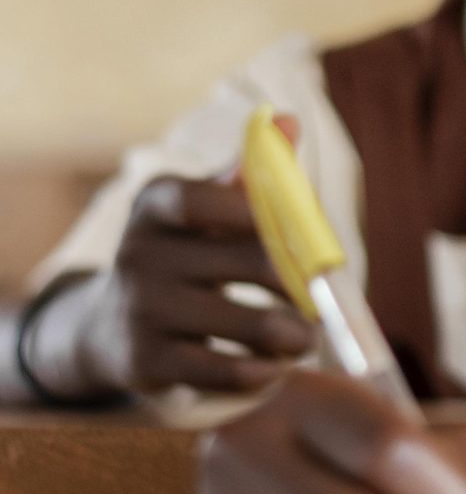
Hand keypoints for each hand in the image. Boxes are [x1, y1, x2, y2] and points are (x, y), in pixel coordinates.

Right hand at [80, 171, 313, 394]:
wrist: (107, 326)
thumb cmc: (185, 254)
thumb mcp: (207, 208)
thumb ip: (254, 171)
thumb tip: (288, 121)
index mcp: (157, 204)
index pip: (208, 196)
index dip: (264, 212)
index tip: (308, 233)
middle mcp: (139, 252)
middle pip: (249, 261)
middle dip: (305, 283)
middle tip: (329, 298)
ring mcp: (140, 309)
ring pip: (248, 323)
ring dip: (296, 336)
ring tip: (308, 339)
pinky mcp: (146, 362)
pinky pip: (226, 371)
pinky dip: (264, 371)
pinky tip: (274, 366)